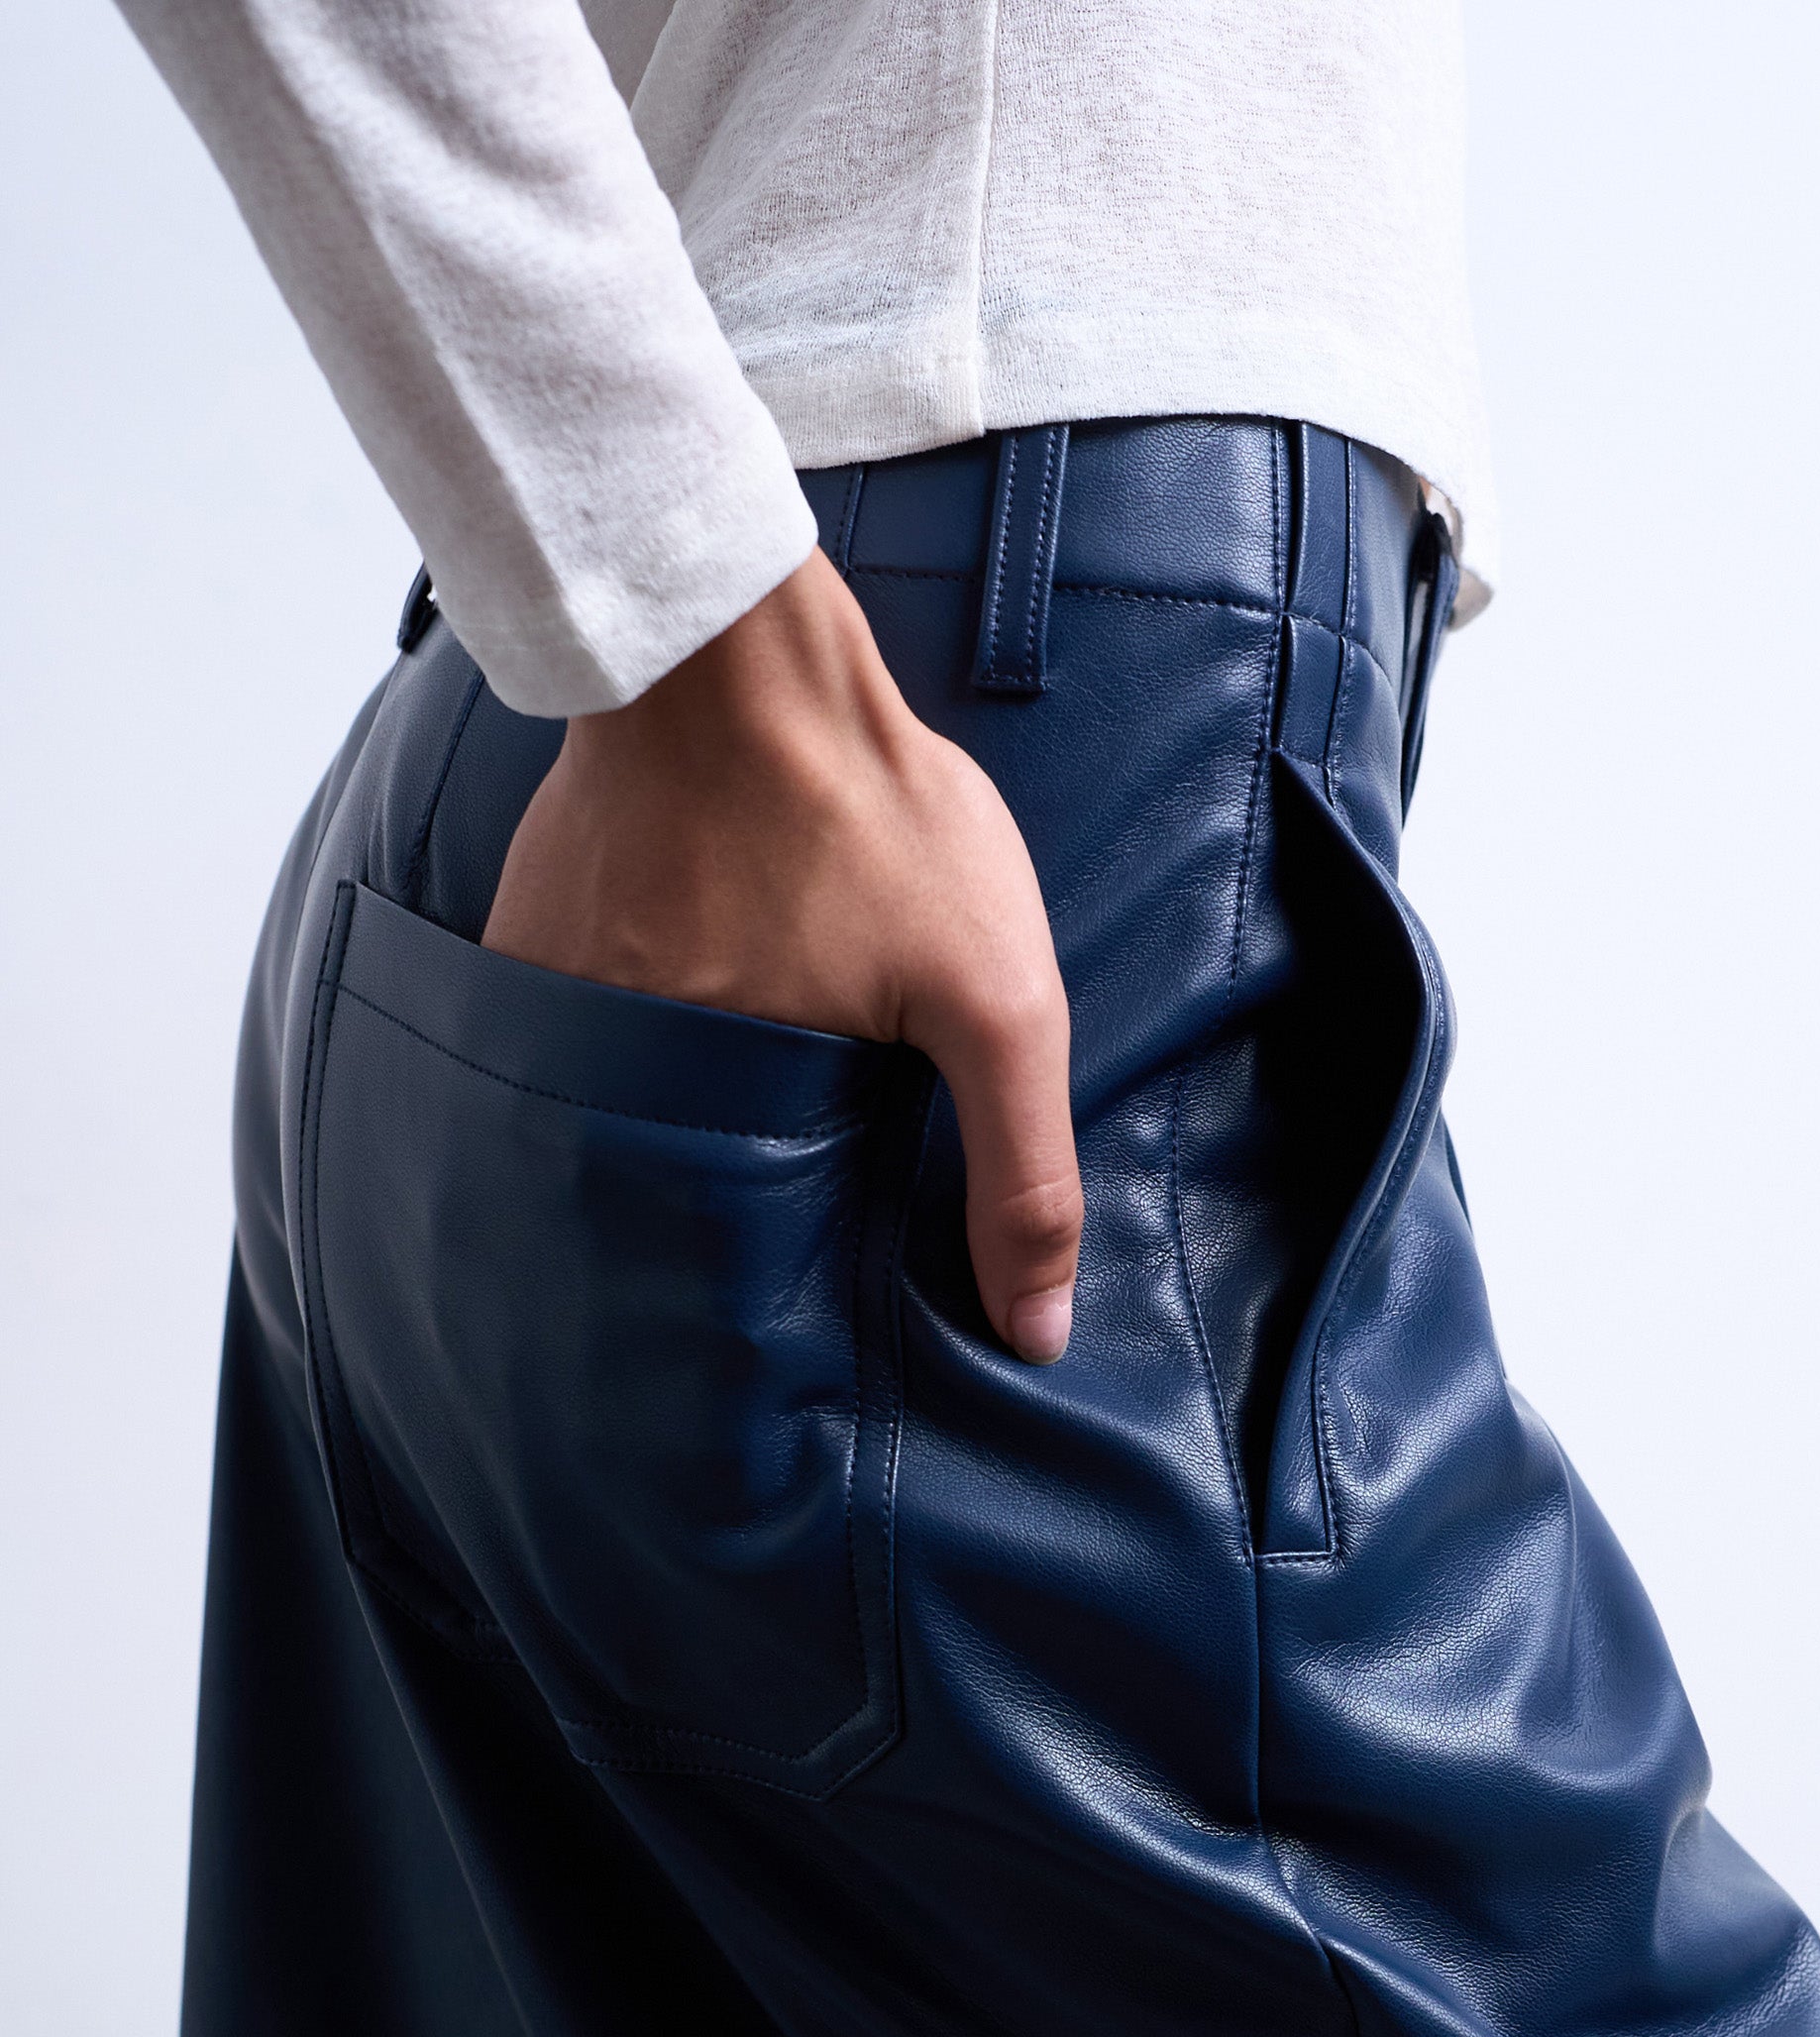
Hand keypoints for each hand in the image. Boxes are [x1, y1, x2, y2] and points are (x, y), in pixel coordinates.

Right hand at [482, 548, 1082, 1362]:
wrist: (733, 655)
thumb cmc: (871, 815)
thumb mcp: (996, 997)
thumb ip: (1022, 1170)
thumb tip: (1035, 1337)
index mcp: (725, 1126)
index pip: (744, 1273)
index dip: (790, 1295)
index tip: (820, 1306)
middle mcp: (613, 1092)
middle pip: (676, 1197)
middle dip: (732, 1218)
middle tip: (785, 1192)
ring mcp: (553, 1015)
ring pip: (622, 1116)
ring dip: (674, 1126)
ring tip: (739, 1098)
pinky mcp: (524, 948)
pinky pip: (574, 1036)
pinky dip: (622, 1045)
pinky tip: (679, 1004)